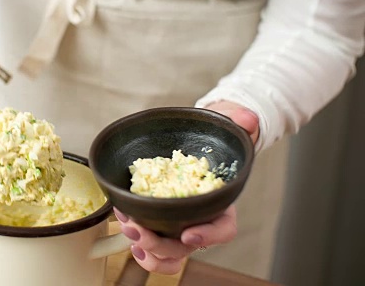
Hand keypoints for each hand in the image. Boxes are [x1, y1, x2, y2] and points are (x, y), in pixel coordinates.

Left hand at [116, 100, 258, 273]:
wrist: (194, 134)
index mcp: (222, 202)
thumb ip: (239, 120)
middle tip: (140, 232)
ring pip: (168, 251)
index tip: (189, 235)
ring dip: (147, 248)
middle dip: (161, 245)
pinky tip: (126, 228)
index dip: (208, 236)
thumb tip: (246, 120)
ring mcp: (179, 222)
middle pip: (186, 246)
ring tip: (128, 229)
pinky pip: (152, 243)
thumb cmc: (215, 133)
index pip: (223, 229)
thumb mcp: (230, 123)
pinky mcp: (158, 217)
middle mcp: (201, 218)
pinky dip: (139, 244)